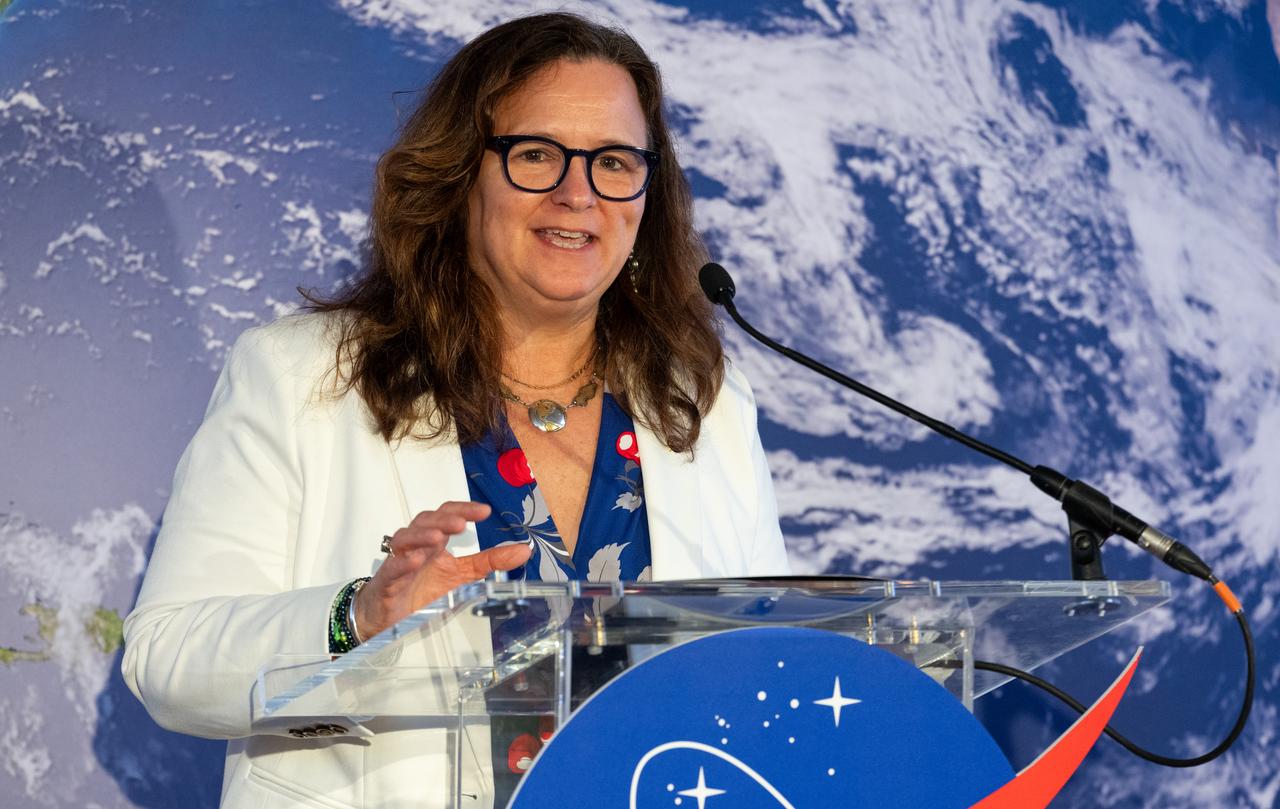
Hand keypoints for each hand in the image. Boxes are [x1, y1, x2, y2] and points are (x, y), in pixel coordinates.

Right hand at [354, 501, 531, 638]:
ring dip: (420, 536)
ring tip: (438, 538)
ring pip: (403, 540)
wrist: (388, 616)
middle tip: (461, 524)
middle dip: (443, 520)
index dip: (463, 510)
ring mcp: (399, 563)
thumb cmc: (422, 589)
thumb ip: (490, 561)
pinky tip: (415, 562)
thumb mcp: (462, 575)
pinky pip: (391, 569)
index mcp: (435, 542)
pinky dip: (402, 564)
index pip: (446, 516)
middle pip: (425, 522)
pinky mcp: (386, 584)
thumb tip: (524, 550)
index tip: (485, 511)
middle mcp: (416, 547)